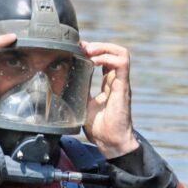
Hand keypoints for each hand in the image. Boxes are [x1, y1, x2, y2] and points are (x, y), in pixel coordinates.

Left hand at [82, 42, 138, 158]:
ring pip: (121, 53)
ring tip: (89, 51)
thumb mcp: (84, 103)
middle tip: (82, 48)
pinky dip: (107, 57)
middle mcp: (117, 80)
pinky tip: (94, 61)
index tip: (77, 50)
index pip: (106, 58)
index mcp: (109, 84)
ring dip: (104, 48)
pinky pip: (121, 64)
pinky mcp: (123, 87)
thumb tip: (64, 81)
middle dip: (98, 45)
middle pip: (116, 51)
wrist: (111, 141)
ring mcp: (121, 82)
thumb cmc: (100, 127)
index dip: (93, 50)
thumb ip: (80, 91)